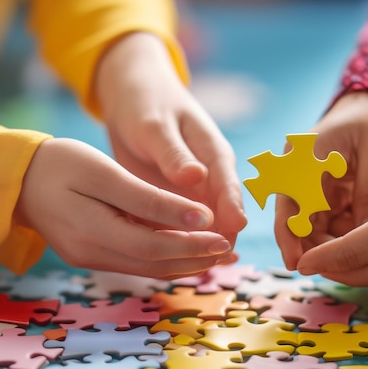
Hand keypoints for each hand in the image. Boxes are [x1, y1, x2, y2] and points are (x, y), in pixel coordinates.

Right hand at [14, 138, 234, 278]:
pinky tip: (188, 250)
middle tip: (231, 253)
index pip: (155, 247)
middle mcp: (93, 254)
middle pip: (156, 265)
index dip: (193, 246)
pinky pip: (138, 262)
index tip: (224, 239)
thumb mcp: (104, 171)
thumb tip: (198, 218)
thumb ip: (150, 198)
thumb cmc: (59, 164)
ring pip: (149, 268)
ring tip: (218, 255)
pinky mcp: (95, 254)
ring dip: (186, 263)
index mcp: (92, 231)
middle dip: (196, 260)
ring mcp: (93, 258)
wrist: (18, 178)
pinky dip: (167, 258)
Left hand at [94, 32, 246, 248]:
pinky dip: (175, 244)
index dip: (233, 207)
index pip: (229, 184)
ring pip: (202, 227)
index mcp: (214, 154)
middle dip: (220, 238)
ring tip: (192, 269)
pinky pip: (178, 228)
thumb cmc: (147, 104)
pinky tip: (167, 262)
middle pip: (222, 214)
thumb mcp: (156, 126)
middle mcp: (209, 178)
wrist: (132, 99)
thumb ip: (174, 153)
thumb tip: (197, 176)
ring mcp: (193, 193)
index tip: (235, 229)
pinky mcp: (173, 202)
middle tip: (212, 262)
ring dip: (199, 247)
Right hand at [275, 92, 367, 269]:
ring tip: (352, 260)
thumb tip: (363, 238)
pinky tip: (358, 244)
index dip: (288, 235)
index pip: (288, 202)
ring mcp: (311, 183)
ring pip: (312, 223)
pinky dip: (342, 233)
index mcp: (304, 156)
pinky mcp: (325, 192)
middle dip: (311, 246)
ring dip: (329, 243)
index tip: (295, 263)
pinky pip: (328, 220)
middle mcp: (300, 172)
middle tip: (334, 270)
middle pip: (296, 218)